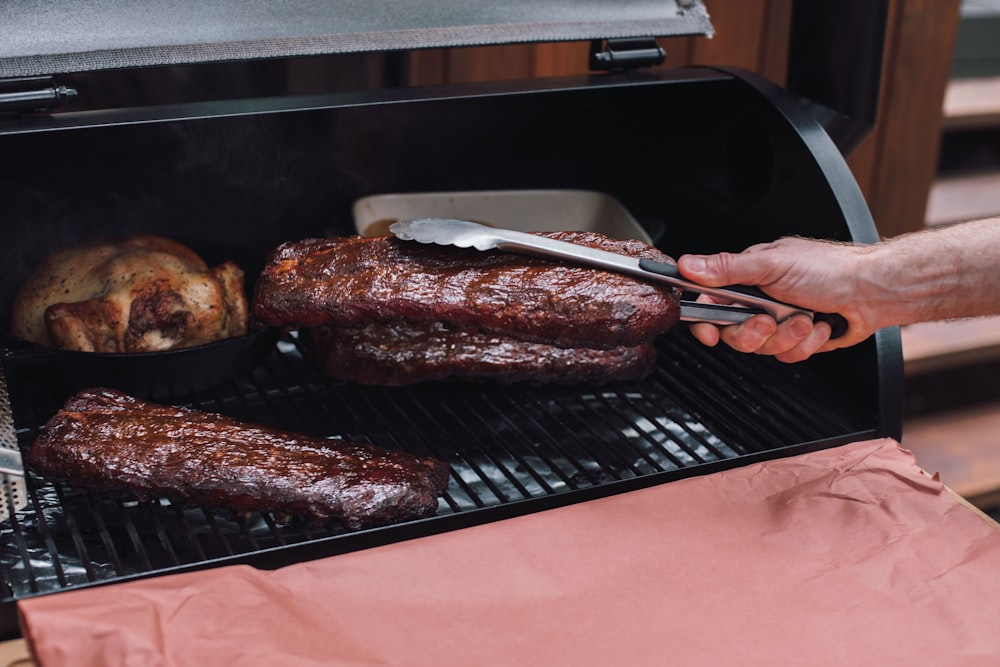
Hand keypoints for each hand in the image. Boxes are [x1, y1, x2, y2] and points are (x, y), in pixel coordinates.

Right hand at [676, 237, 878, 361]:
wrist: (873, 292)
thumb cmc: (831, 269)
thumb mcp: (772, 264)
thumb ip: (727, 268)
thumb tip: (688, 264)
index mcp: (748, 277)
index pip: (710, 302)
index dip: (705, 321)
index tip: (709, 332)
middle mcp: (760, 300)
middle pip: (734, 333)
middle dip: (754, 332)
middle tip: (768, 320)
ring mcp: (779, 320)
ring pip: (762, 348)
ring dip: (787, 336)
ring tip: (806, 318)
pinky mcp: (797, 339)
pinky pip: (787, 355)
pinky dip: (806, 344)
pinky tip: (819, 326)